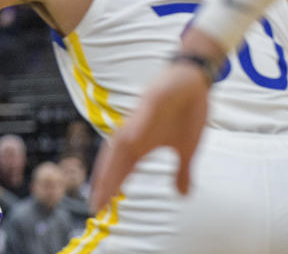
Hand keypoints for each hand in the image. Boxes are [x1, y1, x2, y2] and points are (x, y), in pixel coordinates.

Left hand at [90, 59, 208, 210]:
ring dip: (112, 161)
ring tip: (105, 182)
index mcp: (142, 144)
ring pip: (121, 140)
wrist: (193, 81)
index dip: (110, 187)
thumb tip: (182, 195)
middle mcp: (135, 131)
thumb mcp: (187, 149)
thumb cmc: (186, 114)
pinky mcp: (152, 99)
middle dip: (105, 180)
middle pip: (115, 159)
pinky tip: (130, 141)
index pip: (122, 169)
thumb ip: (180, 171)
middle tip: (95, 202)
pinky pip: (141, 116)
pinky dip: (135, 129)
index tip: (100, 207)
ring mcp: (141, 116)